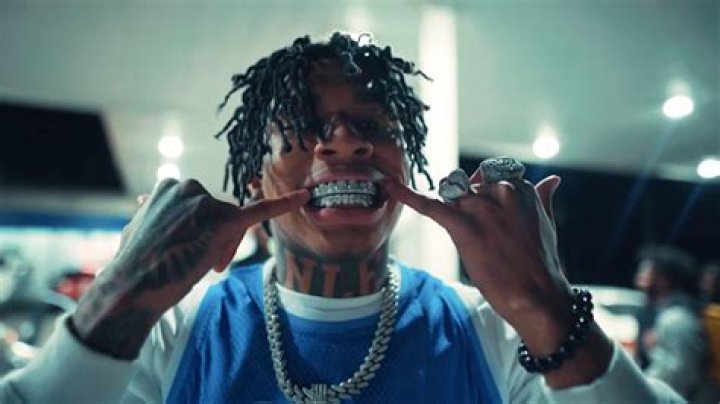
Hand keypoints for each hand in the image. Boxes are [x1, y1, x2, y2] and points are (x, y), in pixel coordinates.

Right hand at [71, 178, 308, 357]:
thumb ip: (153, 215)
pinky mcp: (223, 220)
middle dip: (214, 239)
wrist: (131, 287)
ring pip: (231, 223)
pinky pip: (260, 211)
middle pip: (219, 213)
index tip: (188, 252)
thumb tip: (144, 206)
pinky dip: (284, 203)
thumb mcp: (138, 229)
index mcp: (169, 186)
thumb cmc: (133, 265)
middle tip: (202, 265)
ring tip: (203, 266)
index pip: (200, 206)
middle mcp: (188, 187)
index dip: (198, 232)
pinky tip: (304, 196)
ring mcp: (205, 203)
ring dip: (223, 247)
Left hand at [383, 171, 570, 349]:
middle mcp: (500, 191)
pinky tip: (388, 185)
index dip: (481, 191)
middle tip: (474, 227)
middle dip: (463, 198)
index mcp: (521, 188)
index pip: (490, 175)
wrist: (539, 297)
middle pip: (466, 182)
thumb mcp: (546, 223)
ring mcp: (480, 207)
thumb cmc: (541, 264)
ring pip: (450, 191)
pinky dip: (406, 194)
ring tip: (459, 228)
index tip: (483, 209)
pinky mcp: (463, 226)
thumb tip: (551, 180)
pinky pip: (429, 204)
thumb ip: (542, 197)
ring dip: (448, 205)